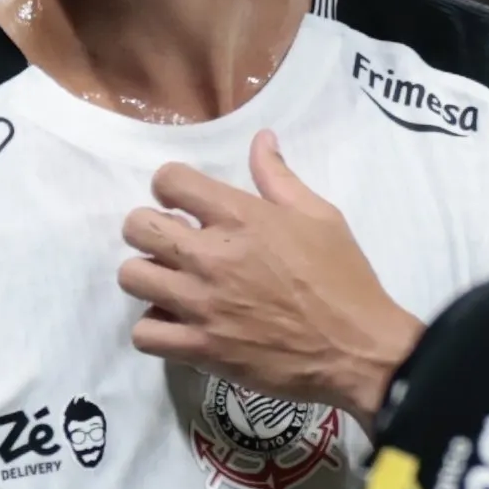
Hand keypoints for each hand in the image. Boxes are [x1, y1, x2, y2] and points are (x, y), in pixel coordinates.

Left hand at [119, 132, 420, 419]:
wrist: (356, 349)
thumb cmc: (343, 278)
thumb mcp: (320, 215)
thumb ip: (279, 177)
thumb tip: (260, 139)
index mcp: (240, 217)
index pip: (169, 180)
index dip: (171, 187)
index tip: (184, 204)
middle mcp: (211, 256)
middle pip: (136, 227)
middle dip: (147, 228)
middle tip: (172, 243)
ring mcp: (200, 303)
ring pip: (131, 277)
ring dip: (147, 276)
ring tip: (170, 283)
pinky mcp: (199, 347)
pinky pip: (144, 333)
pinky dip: (154, 328)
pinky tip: (176, 323)